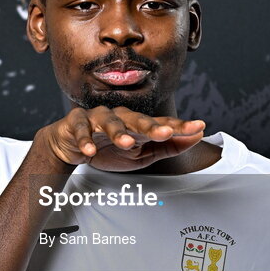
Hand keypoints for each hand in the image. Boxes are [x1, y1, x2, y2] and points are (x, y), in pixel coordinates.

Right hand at [37, 106, 205, 171]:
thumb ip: (168, 147)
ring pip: (110, 121)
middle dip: (152, 126)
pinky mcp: (76, 122)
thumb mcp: (142, 154)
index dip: (179, 126)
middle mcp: (120, 116)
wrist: (71, 147)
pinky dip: (85, 140)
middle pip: (137, 119)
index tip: (199, 127)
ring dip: (118, 133)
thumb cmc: (108, 148)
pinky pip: (82, 130)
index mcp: (137, 124)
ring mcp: (98, 117)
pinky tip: (90, 151)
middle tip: (165, 133)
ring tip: (126, 143)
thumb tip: (198, 136)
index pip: (161, 124)